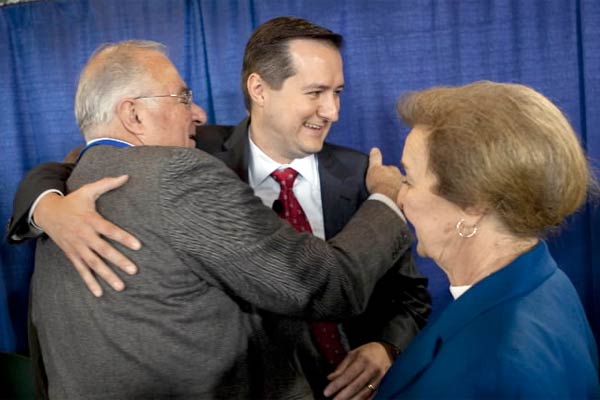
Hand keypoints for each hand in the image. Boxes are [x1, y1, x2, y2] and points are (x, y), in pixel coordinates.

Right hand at [33, 175, 141, 296]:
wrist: (47, 213)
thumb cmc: (73, 201)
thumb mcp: (88, 190)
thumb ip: (107, 183)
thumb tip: (127, 176)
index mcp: (90, 220)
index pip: (109, 230)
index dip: (123, 237)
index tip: (138, 246)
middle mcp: (84, 235)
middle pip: (102, 250)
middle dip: (118, 261)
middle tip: (134, 270)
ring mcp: (77, 247)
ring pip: (93, 264)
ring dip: (106, 276)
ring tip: (121, 286)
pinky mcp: (72, 255)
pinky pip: (81, 270)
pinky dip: (89, 282)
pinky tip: (100, 293)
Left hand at [323, 342, 392, 399]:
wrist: (387, 351)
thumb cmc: (367, 352)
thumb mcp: (353, 354)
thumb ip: (342, 367)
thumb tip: (330, 378)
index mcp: (363, 360)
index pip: (347, 375)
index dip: (336, 385)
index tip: (326, 392)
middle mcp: (372, 369)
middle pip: (356, 386)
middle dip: (343, 395)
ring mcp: (380, 377)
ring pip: (365, 393)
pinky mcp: (385, 384)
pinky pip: (374, 395)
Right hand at [366, 148, 402, 200]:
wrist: (384, 197)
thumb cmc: (378, 182)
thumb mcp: (373, 168)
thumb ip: (375, 158)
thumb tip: (375, 148)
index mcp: (393, 169)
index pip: (389, 168)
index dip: (384, 170)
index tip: (380, 174)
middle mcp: (399, 178)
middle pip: (394, 177)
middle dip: (389, 179)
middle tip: (382, 182)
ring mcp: (400, 188)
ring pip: (395, 185)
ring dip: (391, 187)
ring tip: (384, 190)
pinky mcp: (398, 197)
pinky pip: (395, 194)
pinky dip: (392, 194)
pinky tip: (387, 197)